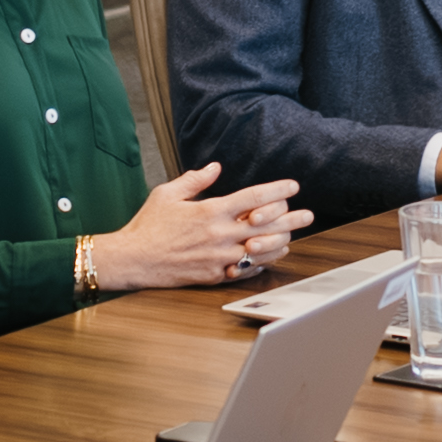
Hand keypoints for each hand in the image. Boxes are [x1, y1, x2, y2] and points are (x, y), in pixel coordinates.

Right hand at [87, 163, 307, 292]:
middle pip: (266, 225)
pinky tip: (270, 257)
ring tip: (292, 236)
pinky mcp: (214, 275)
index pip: (254, 197)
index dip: (277, 190)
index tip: (293, 186)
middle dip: (291, 218)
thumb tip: (215, 166)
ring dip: (281, 242)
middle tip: (308, 214)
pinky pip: (246, 270)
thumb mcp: (167, 194)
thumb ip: (195, 180)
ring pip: (261, 251)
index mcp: (210, 211)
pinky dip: (261, 264)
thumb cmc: (147, 225)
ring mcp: (219, 257)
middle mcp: (220, 234)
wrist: (133, 259)